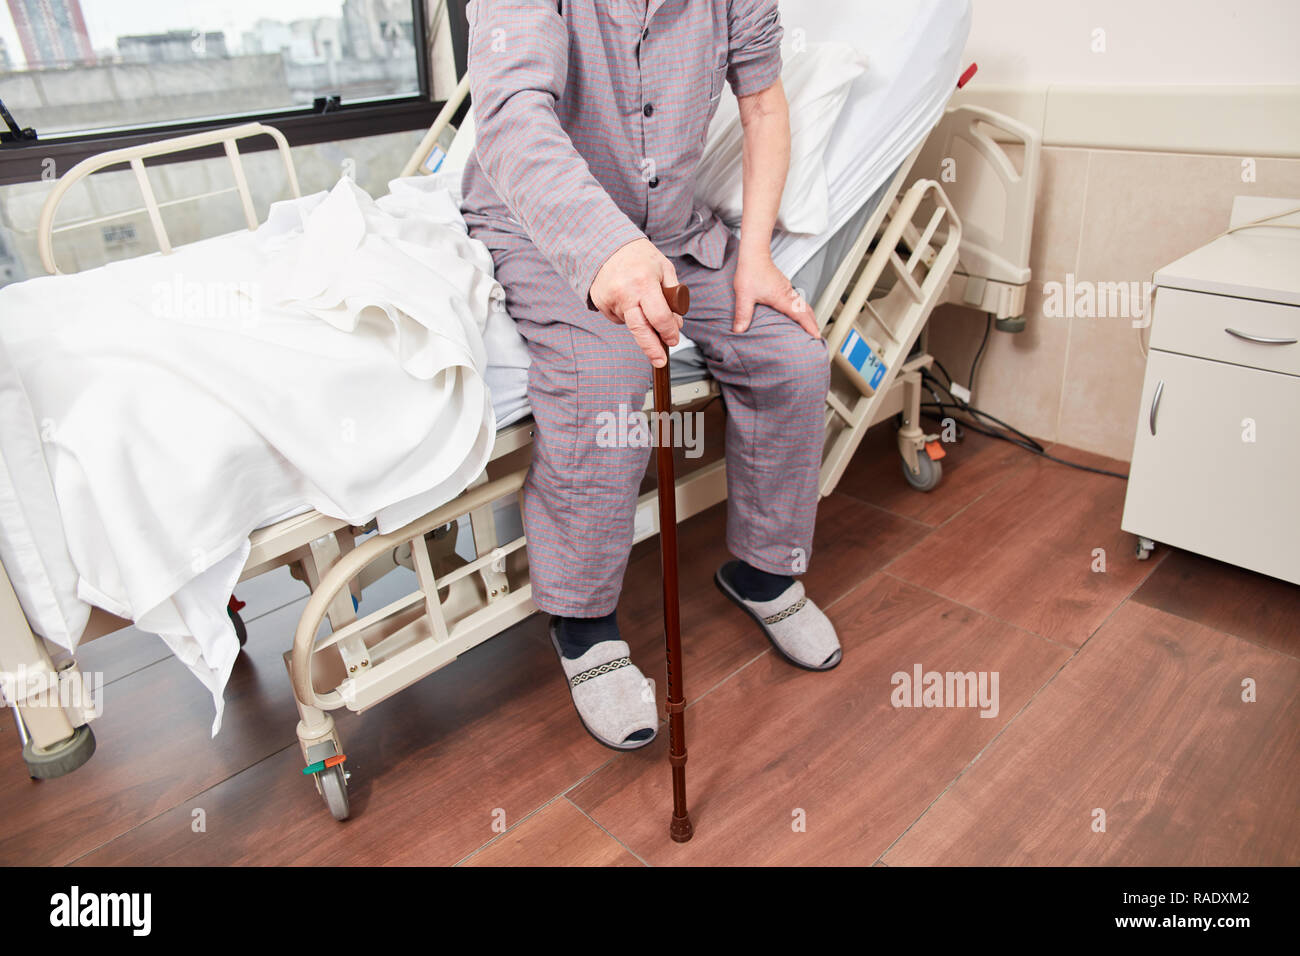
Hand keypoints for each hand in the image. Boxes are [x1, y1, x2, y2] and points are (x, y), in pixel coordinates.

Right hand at [589, 238, 683, 367]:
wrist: (605, 245)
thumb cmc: (640, 257)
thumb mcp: (664, 268)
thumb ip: (673, 296)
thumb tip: (676, 324)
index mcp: (644, 283)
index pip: (660, 317)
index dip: (669, 332)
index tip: (673, 339)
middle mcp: (625, 294)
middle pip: (640, 331)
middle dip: (652, 349)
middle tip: (660, 361)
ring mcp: (610, 300)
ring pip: (631, 324)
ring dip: (641, 321)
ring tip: (640, 299)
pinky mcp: (601, 304)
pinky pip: (619, 318)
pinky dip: (628, 314)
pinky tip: (627, 298)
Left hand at [733, 251, 817, 337]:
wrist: (753, 254)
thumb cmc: (751, 271)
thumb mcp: (744, 296)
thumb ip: (743, 314)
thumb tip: (739, 329)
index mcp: (782, 297)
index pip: (801, 314)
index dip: (809, 326)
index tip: (816, 335)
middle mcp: (788, 293)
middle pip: (806, 309)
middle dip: (813, 322)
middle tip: (817, 335)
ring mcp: (786, 288)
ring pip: (803, 303)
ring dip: (808, 315)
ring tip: (809, 325)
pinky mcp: (783, 285)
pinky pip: (797, 298)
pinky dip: (801, 308)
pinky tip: (795, 311)